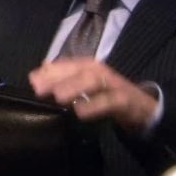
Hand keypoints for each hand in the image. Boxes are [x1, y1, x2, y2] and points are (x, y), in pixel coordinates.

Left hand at [28, 58, 158, 131]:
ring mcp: (114, 84)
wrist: (144, 110)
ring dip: (75, 86)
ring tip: (58, 97)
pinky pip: (111, 101)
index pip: (67, 64)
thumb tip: (35, 77)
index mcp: (89, 68)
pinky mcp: (126, 100)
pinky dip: (95, 105)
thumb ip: (62, 81)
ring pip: (94, 80)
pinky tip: (80, 112)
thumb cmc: (107, 97)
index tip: (32, 80)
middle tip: (39, 89)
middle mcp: (100, 72)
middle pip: (78, 70)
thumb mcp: (83, 88)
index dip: (50, 70)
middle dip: (58, 77)